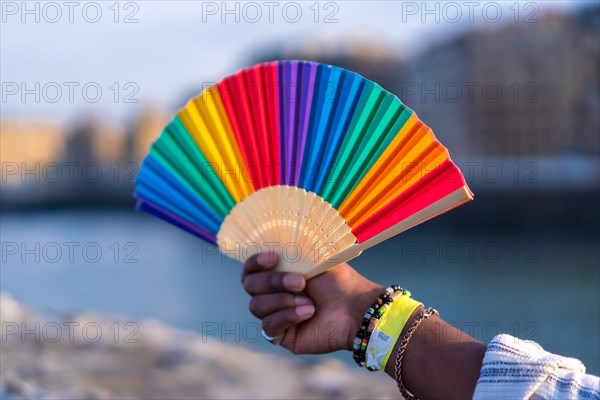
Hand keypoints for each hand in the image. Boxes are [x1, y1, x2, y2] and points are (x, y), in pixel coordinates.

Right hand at [242, 252, 383, 353]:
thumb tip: (268, 245)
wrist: (355, 309)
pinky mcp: (281, 335)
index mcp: (278, 272)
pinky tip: (308, 314)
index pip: (251, 267)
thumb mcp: (312, 259)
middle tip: (301, 282)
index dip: (255, 262)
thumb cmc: (338, 282)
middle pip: (250, 286)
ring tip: (310, 302)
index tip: (273, 258)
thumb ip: (288, 253)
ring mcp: (275, 314)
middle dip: (274, 282)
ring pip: (256, 306)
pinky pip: (268, 326)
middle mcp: (273, 293)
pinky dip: (288, 317)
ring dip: (284, 301)